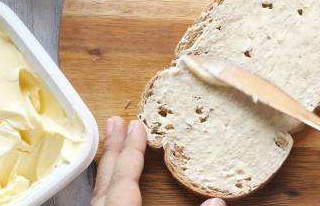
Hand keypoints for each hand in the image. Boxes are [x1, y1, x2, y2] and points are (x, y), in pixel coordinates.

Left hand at [92, 116, 225, 205]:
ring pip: (101, 191)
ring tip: (115, 145)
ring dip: (110, 166)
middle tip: (116, 122)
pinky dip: (109, 187)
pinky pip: (103, 203)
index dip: (131, 150)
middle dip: (114, 149)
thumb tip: (217, 202)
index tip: (136, 125)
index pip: (124, 177)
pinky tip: (115, 185)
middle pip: (107, 180)